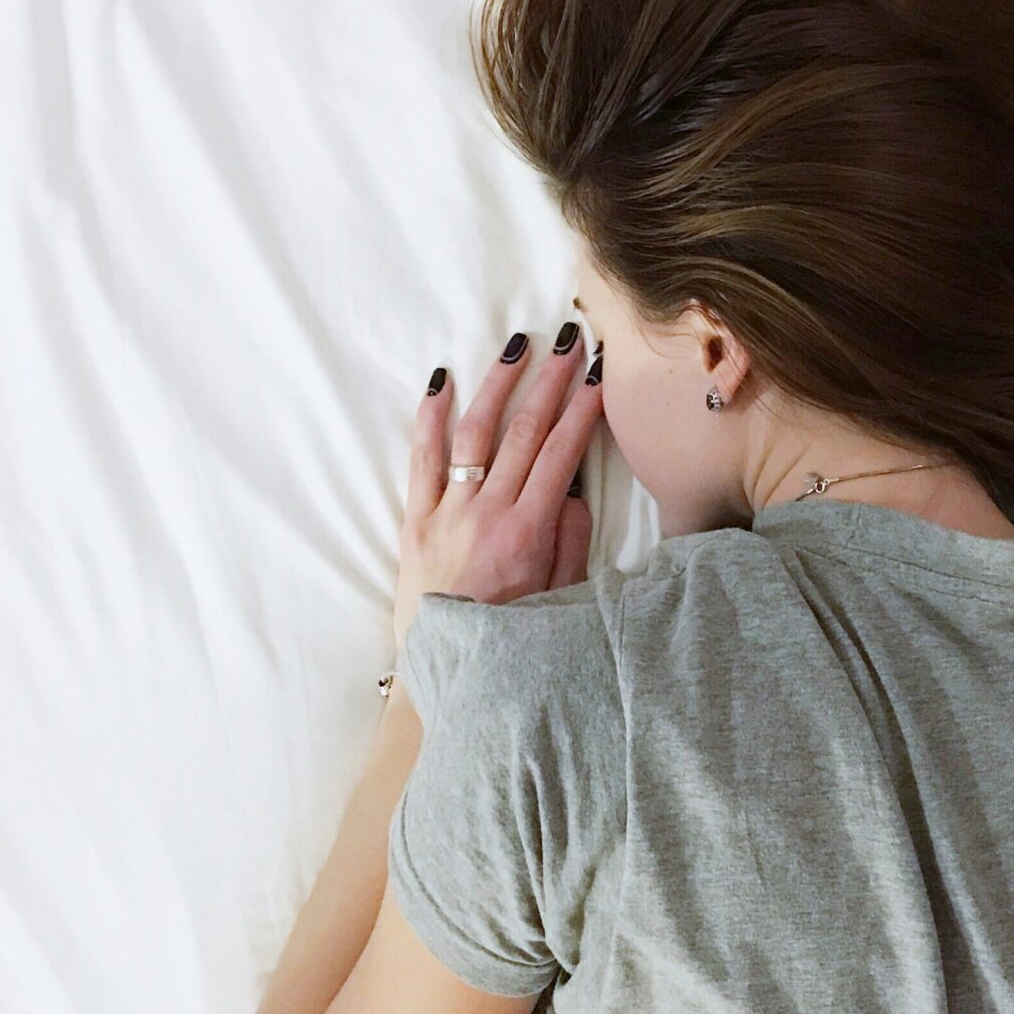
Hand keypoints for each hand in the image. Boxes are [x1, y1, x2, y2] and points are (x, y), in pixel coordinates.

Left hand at [395, 323, 602, 646]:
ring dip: (498, 385)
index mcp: (528, 532)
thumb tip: (576, 491)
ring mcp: (447, 512)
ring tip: (516, 347)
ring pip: (475, 433)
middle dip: (550, 381)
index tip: (598, 374)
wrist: (446, 672)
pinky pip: (421, 459)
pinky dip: (430, 417)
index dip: (582, 408)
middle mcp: (487, 513)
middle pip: (524, 431)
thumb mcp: (560, 598)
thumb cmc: (510, 639)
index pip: (562, 452)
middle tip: (568, 341)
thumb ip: (570, 541)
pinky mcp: (415, 520)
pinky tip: (442, 382)